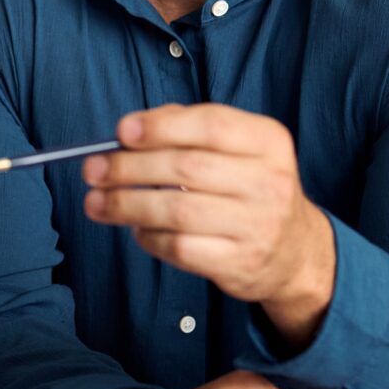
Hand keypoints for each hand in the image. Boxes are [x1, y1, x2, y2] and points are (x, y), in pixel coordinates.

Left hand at [83, 103, 336, 343]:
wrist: (295, 250)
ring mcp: (258, 226)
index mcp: (269, 142)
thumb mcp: (238, 148)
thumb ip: (189, 128)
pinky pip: (180, 248)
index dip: (161, 127)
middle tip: (93, 169)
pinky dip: (148, 237)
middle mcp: (269, 182)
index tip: (121, 131)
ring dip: (126, 205)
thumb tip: (129, 131)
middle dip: (129, 168)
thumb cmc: (250, 187)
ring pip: (177, 211)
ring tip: (95, 202)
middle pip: (186, 169)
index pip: (211, 125)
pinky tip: (135, 229)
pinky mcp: (240, 263)